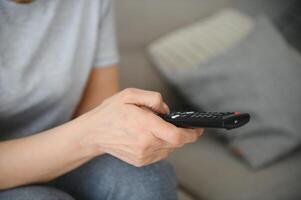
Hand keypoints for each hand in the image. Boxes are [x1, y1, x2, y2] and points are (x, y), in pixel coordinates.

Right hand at [75, 88, 203, 166]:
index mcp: (145, 126)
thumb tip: (167, 110)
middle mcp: (146, 144)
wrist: (93, 133)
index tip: (198, 129)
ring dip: (169, 138)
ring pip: (169, 148)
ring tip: (155, 128)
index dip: (192, 134)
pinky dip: (160, 144)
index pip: (177, 136)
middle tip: (172, 123)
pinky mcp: (141, 161)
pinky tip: (149, 136)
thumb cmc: (111, 112)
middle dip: (179, 132)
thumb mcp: (130, 94)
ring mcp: (143, 155)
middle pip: (176, 142)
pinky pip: (160, 153)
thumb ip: (153, 98)